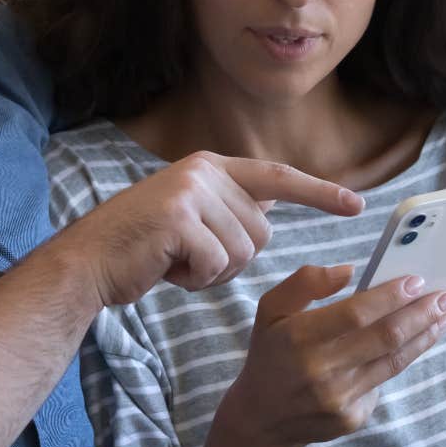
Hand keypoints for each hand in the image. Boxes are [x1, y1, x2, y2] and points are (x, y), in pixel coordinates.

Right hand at [56, 152, 363, 308]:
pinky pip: (217, 265)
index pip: (276, 177)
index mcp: (210, 167)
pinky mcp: (179, 218)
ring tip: (174, 260)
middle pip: (261, 233)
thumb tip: (269, 211)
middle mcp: (204, 172)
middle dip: (231, 258)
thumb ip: (227, 208)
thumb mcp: (189, 216)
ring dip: (212, 271)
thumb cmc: (141, 247)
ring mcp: (190, 192)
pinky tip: (166, 268)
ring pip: (242, 253)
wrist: (89, 259)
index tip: (356, 204)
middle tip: (188, 255)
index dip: (318, 192)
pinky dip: (196, 279)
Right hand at [217, 265, 445, 446]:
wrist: (262, 417)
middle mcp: (319, 370)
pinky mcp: (351, 418)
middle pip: (384, 338)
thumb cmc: (271, 352)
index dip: (389, 297)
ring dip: (423, 336)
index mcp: (297, 337)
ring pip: (393, 361)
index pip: (354, 313)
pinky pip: (382, 382)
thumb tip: (349, 270)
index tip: (416, 280)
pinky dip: (400, 359)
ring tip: (443, 317)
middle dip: (420, 314)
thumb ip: (304, 282)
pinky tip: (412, 342)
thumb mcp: (270, 309)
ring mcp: (338, 398)